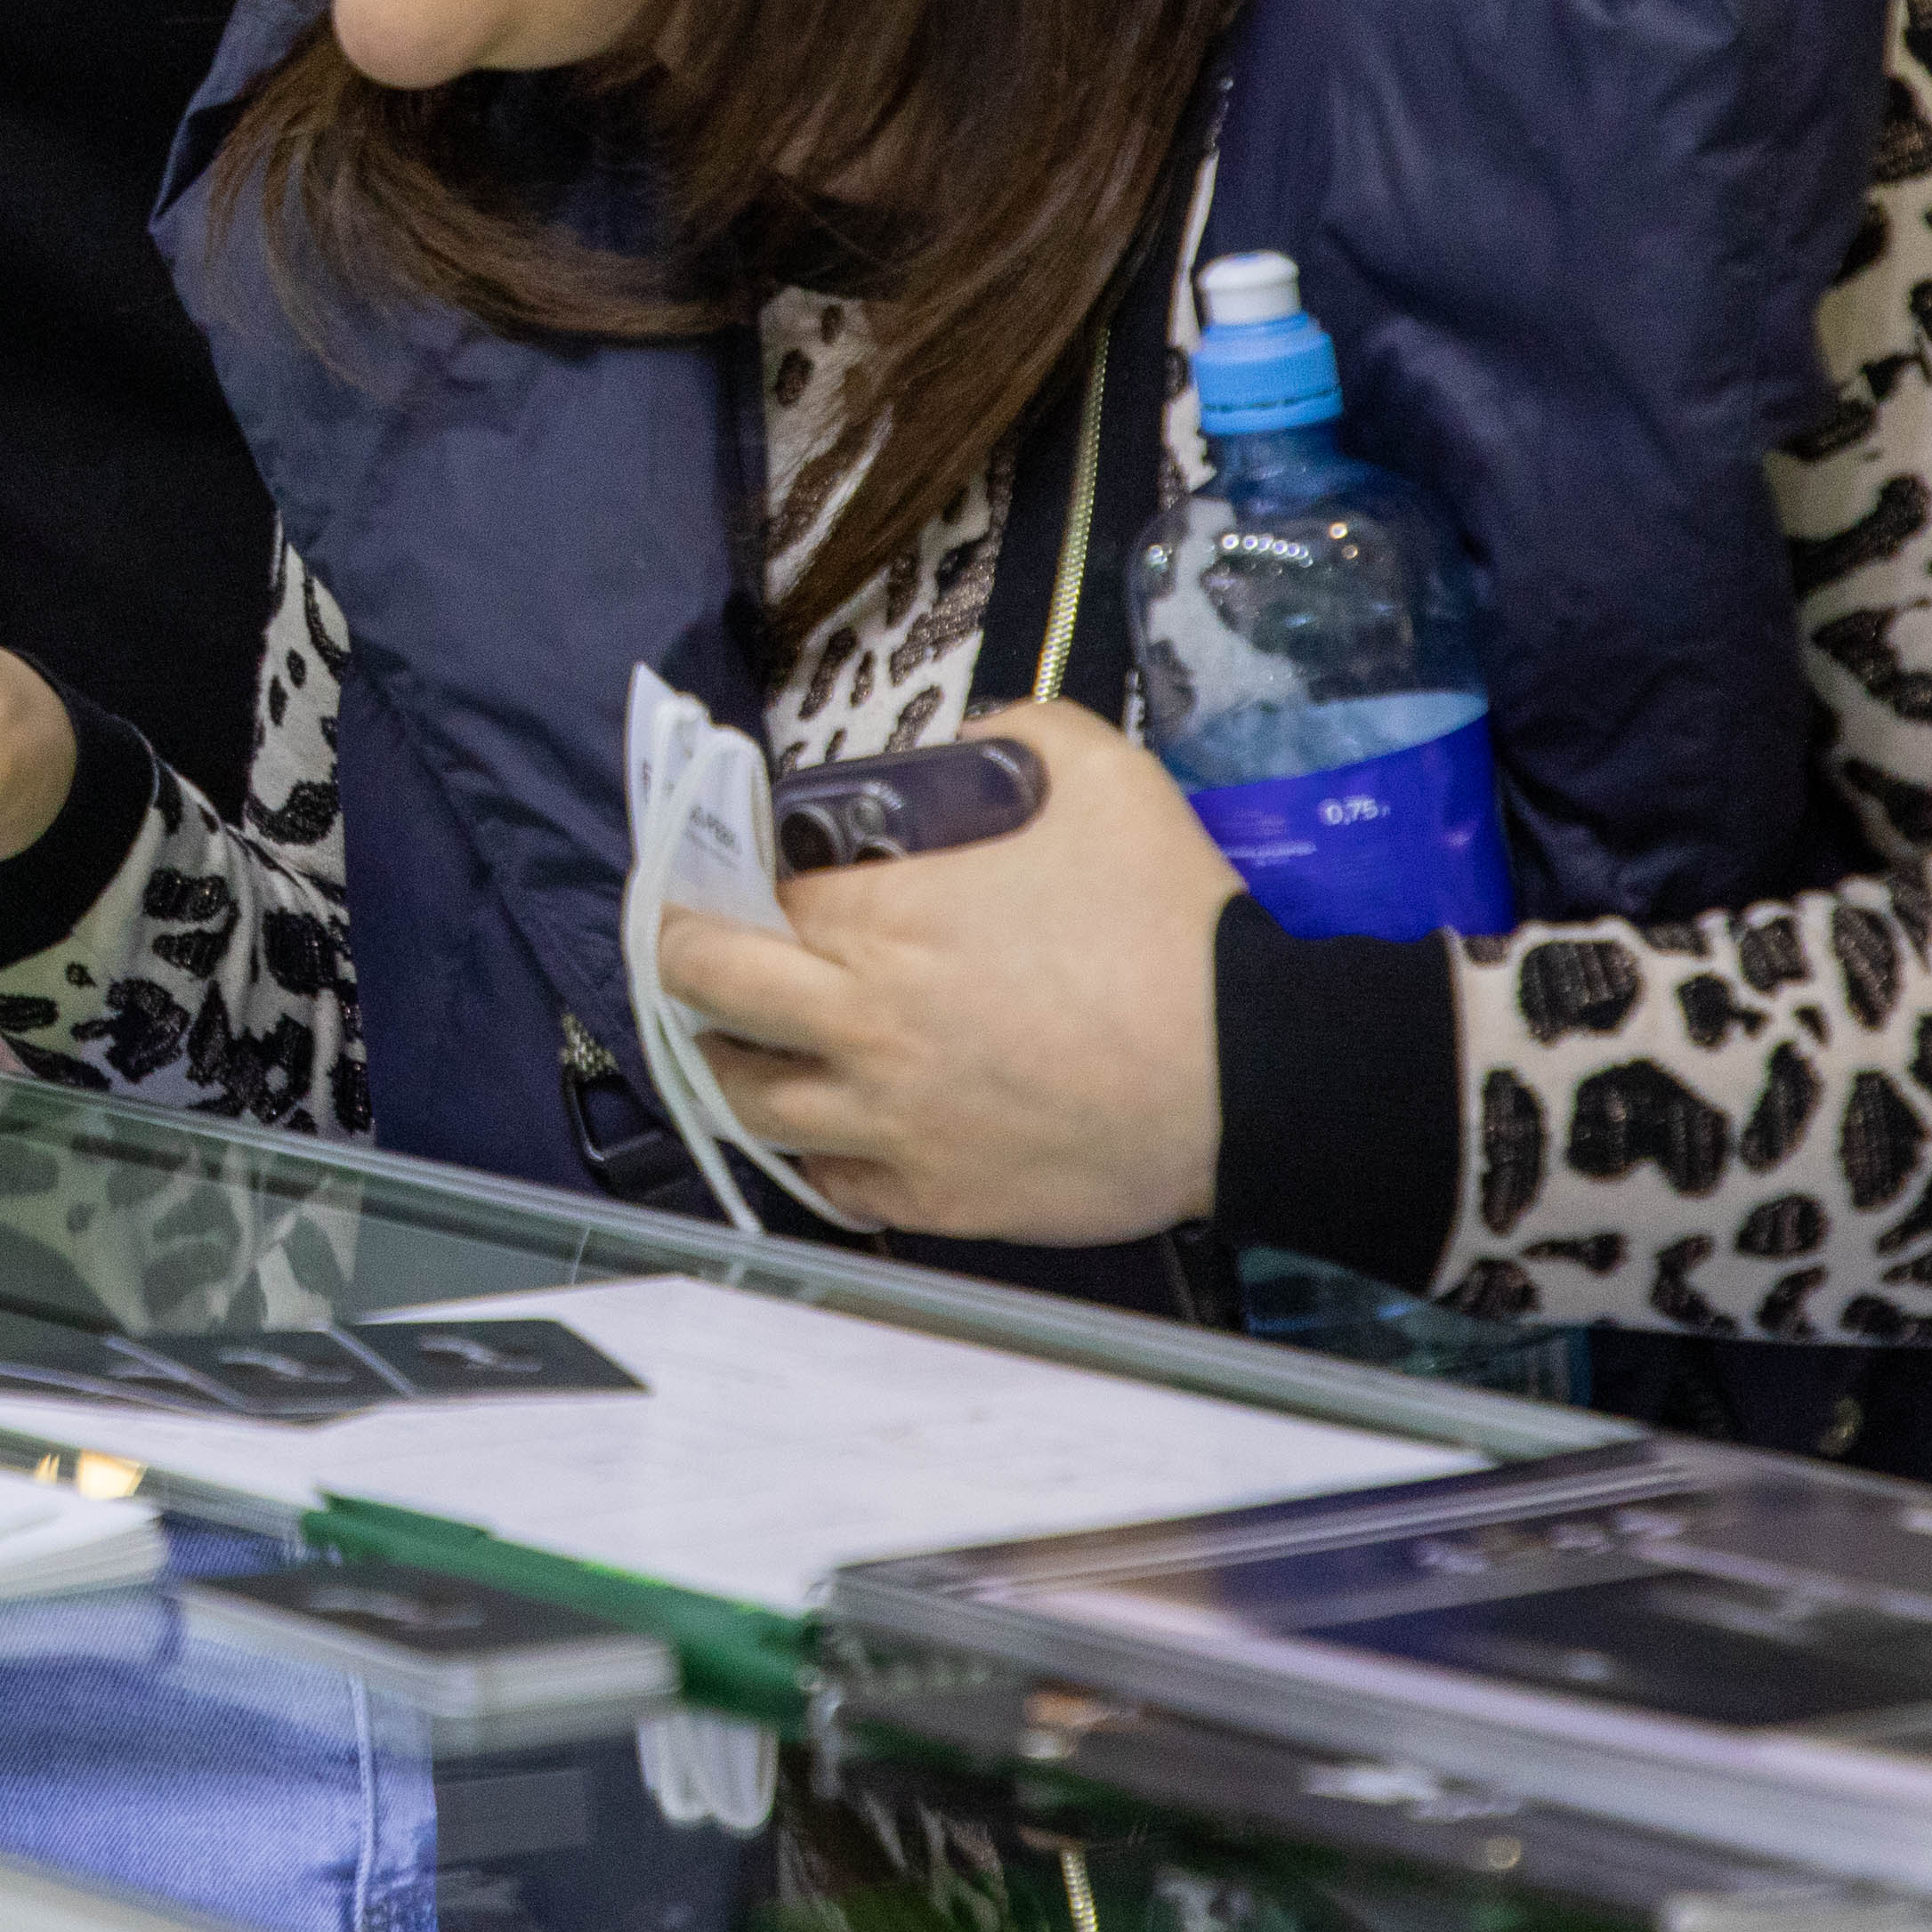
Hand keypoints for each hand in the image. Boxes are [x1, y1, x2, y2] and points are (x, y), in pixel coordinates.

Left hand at [654, 700, 1235, 1245]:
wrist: (1252, 1077)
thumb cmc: (1169, 922)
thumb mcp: (1100, 773)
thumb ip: (1014, 732)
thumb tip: (967, 740)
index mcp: (877, 919)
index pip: (740, 896)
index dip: (721, 877)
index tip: (725, 871)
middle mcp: (857, 1025)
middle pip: (703, 991)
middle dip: (678, 959)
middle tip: (688, 946)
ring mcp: (887, 1124)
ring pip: (746, 1101)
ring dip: (726, 1062)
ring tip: (739, 1041)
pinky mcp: (932, 1199)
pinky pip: (827, 1186)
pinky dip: (813, 1154)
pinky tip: (832, 1128)